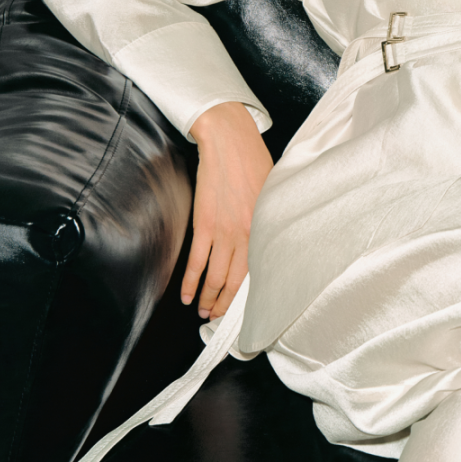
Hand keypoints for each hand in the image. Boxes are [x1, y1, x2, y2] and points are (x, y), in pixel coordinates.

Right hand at [182, 102, 273, 319]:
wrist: (229, 141)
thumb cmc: (255, 161)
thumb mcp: (274, 192)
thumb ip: (270, 219)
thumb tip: (270, 238)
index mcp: (267, 228)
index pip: (261, 272)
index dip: (251, 295)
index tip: (248, 310)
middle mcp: (248, 235)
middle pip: (237, 281)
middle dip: (227, 305)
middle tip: (219, 320)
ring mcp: (225, 231)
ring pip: (216, 276)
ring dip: (208, 298)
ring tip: (203, 311)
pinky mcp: (204, 224)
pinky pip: (197, 261)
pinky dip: (190, 281)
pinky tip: (186, 295)